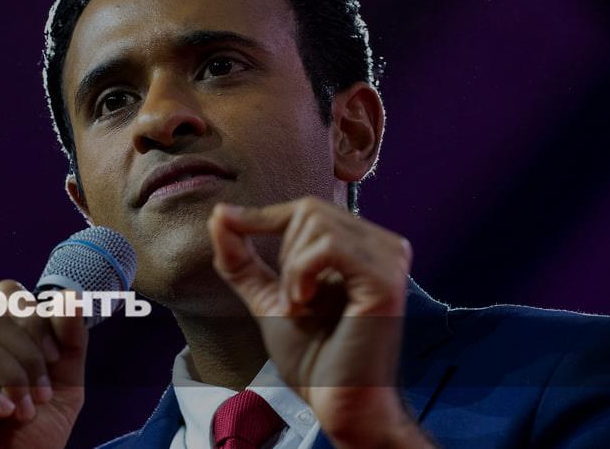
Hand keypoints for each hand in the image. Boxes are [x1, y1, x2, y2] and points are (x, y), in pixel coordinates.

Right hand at [0, 279, 86, 448]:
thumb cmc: (26, 438)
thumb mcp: (62, 387)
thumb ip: (70, 341)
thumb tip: (70, 297)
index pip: (6, 294)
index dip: (34, 322)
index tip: (53, 360)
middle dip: (27, 359)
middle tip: (40, 395)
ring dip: (9, 378)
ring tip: (22, 411)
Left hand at [208, 197, 432, 448]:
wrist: (335, 401)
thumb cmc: (312, 357)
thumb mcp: (268, 298)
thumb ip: (243, 259)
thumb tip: (219, 213)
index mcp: (363, 247)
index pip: (308, 209)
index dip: (263, 216)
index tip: (225, 220)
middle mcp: (383, 246)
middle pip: (309, 210)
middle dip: (284, 254)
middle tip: (293, 300)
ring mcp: (390, 260)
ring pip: (316, 222)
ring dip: (292, 269)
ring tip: (301, 306)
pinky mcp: (386, 279)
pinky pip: (328, 246)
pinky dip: (303, 274)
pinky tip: (307, 304)